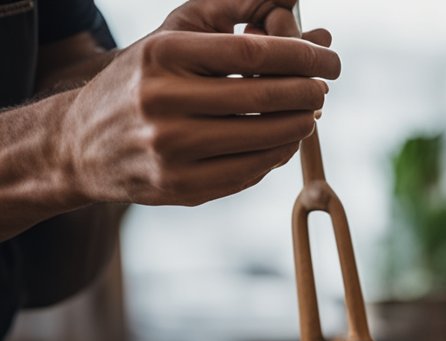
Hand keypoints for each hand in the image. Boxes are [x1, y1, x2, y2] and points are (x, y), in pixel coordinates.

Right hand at [56, 0, 339, 206]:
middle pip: (263, 97)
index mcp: (162, 55)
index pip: (251, 52)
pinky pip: (249, 172)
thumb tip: (298, 14)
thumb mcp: (176, 33)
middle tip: (322, 89)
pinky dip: (275, 156)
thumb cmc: (144, 79)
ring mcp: (171, 149)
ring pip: (262, 140)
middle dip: (307, 92)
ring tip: (307, 114)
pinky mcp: (180, 186)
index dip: (301, 55)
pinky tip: (283, 141)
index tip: (330, 59)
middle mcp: (162, 101)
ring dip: (297, 126)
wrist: (83, 143)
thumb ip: (232, 12)